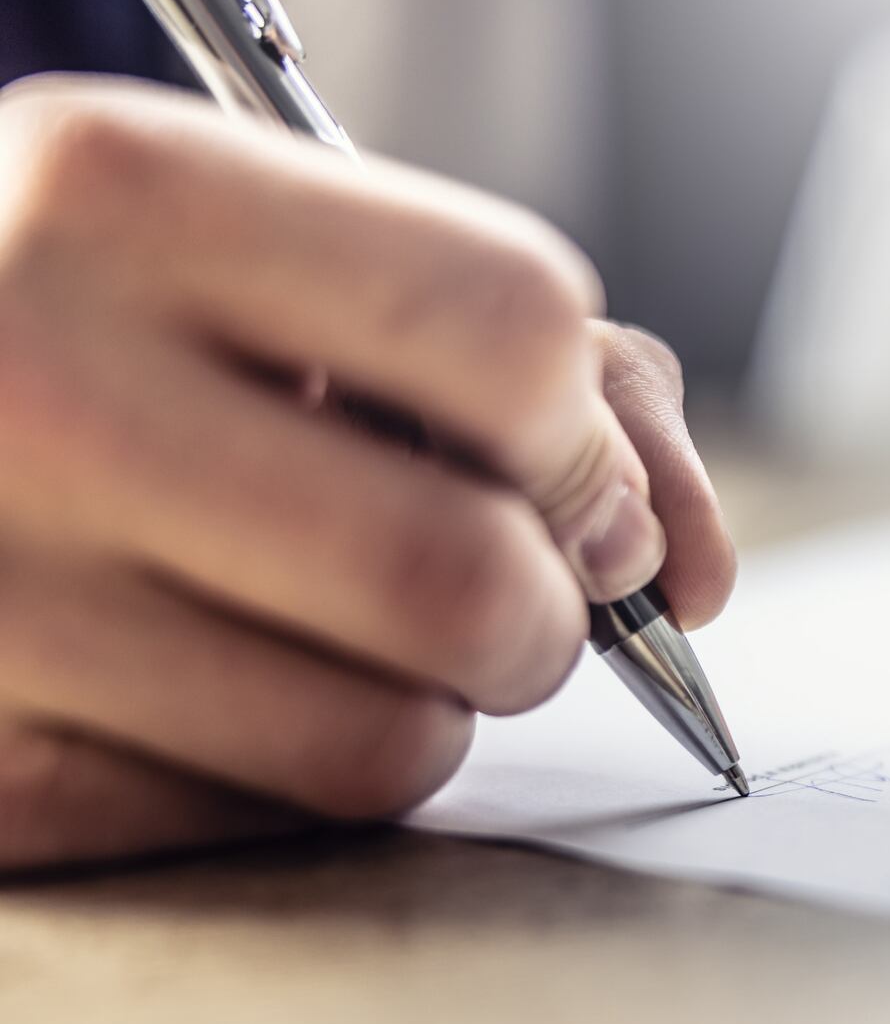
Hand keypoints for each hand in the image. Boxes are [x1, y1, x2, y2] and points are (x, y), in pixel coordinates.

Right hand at [0, 77, 734, 867]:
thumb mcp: (289, 252)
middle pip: (466, 579)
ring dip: (432, 701)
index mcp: (130, 196)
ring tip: (335, 620)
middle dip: (546, 607)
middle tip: (502, 583)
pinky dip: (299, 770)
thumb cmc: (120, 321)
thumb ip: (543, 368)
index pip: (509, 330)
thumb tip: (690, 572)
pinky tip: (220, 678)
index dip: (588, 428)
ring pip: (389, 745)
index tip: (572, 472)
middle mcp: (35, 390)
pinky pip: (268, 827)